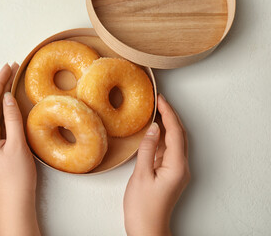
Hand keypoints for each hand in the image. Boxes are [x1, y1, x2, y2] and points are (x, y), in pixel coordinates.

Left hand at [0, 63, 39, 235]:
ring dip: (1, 96)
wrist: (15, 199)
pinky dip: (5, 110)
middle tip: (11, 68)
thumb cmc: (16, 176)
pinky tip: (11, 102)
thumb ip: (12, 119)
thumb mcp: (17, 145)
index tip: (8, 67)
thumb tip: (7, 97)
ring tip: (11, 79)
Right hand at [123, 94, 189, 235]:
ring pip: (174, 142)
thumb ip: (148, 149)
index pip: (176, 132)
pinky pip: (168, 151)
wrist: (147, 229)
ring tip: (155, 112)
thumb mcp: (141, 175)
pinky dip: (162, 139)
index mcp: (177, 166)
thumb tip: (154, 128)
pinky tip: (153, 133)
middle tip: (158, 101)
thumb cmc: (143, 208)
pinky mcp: (170, 174)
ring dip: (167, 126)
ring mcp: (177, 171)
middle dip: (170, 116)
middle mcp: (181, 167)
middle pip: (179, 135)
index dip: (169, 114)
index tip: (160, 100)